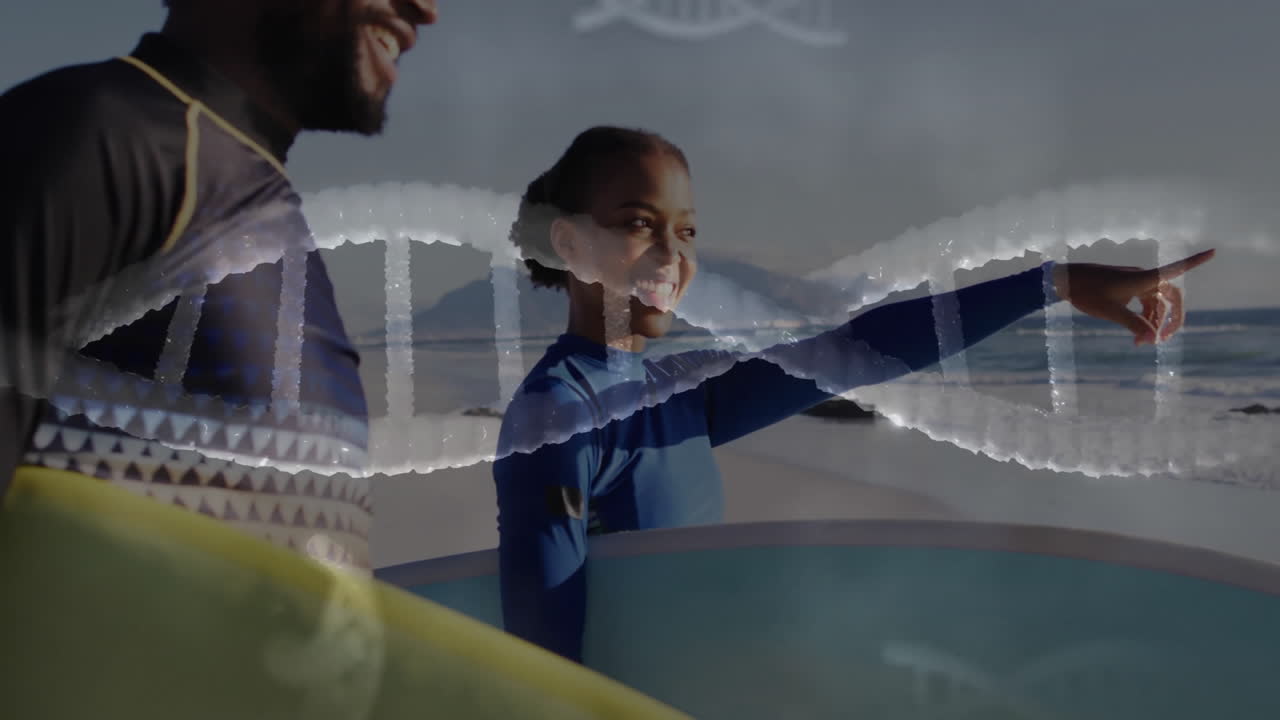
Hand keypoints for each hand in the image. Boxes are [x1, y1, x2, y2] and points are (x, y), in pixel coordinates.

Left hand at [1051, 249, 1215, 345]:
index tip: (1214, 252)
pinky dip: (1144, 317)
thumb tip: (1152, 338)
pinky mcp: (1125, 287)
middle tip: (1165, 339)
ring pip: (1155, 302)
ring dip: (1153, 322)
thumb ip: (1133, 324)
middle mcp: (1142, 278)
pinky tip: (1136, 335)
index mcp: (1142, 279)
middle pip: (1169, 296)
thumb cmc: (1086, 293)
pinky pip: (1144, 302)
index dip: (1195, 262)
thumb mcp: (1110, 311)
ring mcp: (1134, 282)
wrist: (1064, 281)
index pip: (1175, 270)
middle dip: (1171, 318)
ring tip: (1141, 343)